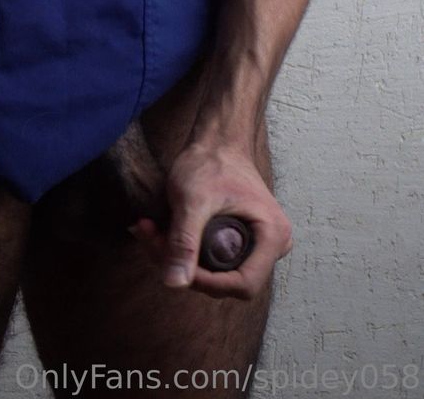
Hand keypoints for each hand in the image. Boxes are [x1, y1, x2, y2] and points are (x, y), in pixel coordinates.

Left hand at [127, 137, 291, 299]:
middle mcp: (273, 245)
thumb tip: (174, 284)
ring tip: (151, 231)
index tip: (175, 262)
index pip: (243, 285)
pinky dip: (188, 248)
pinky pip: (216, 258)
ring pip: (218, 272)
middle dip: (187, 267)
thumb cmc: (211, 160)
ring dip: (182, 258)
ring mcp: (259, 243)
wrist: (217, 138)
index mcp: (273, 237)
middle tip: (152, 238)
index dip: (208, 282)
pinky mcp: (244, 239)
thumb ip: (184, 241)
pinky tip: (162, 230)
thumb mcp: (192, 200)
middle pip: (229, 281)